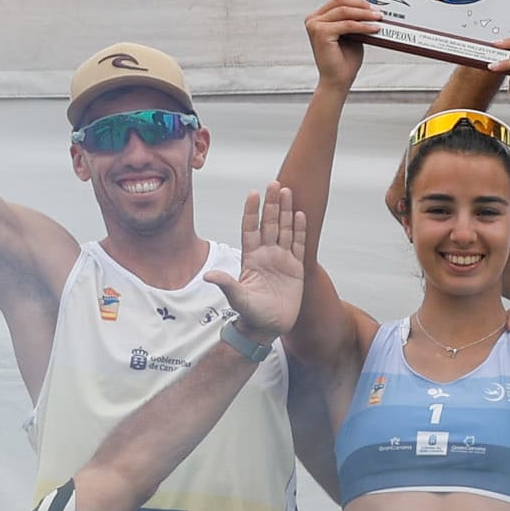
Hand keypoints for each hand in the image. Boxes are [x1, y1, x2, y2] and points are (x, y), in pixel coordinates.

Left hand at [224, 184, 309, 341]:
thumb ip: (226, 284)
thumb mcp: (237, 298)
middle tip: (275, 184)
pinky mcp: (295, 268)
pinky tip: (301, 214)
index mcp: (251, 257)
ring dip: (286, 211)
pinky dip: (300, 230)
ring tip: (288, 191)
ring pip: (285, 229)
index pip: (251, 228)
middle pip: (270, 223)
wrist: (268, 327)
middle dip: (272, 204)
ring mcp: (281, 259)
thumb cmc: (251, 314)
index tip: (254, 193)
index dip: (252, 211)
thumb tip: (208, 276)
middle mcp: (266, 254)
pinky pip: (299, 244)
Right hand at [304, 0, 379, 92]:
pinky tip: (374, 28)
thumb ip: (356, 21)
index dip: (358, 1)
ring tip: (379, 18)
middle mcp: (314, 19)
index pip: (339, 0)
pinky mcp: (320, 33)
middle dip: (362, 5)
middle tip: (378, 11)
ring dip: (365, 14)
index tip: (375, 6)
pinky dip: (362, 25)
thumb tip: (372, 9)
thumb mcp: (352, 35)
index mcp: (319, 17)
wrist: (338, 80)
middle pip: (340, 1)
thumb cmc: (344, 60)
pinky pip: (347, 24)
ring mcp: (315, 25)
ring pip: (344, 11)